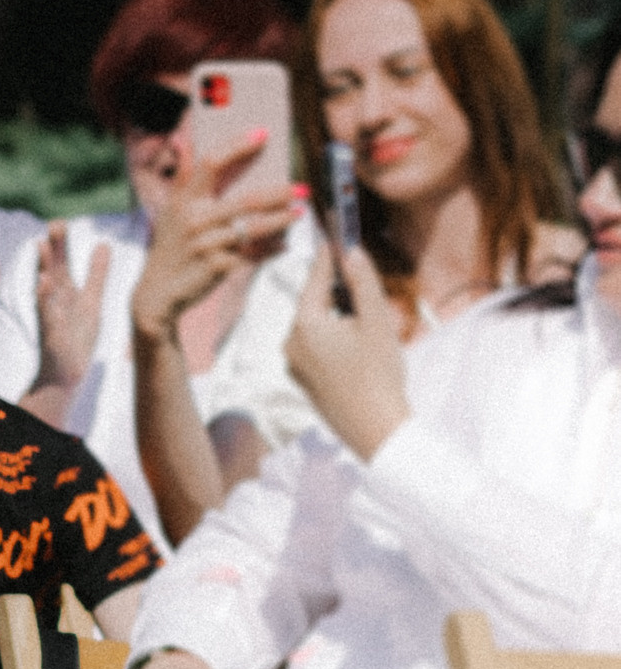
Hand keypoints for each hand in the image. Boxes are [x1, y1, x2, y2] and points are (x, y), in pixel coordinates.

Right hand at [35, 231, 111, 395]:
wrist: (65, 373)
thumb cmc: (76, 337)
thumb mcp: (91, 300)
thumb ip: (96, 274)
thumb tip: (104, 244)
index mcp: (64, 292)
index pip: (62, 264)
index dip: (61, 244)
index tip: (60, 222)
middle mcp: (54, 300)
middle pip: (53, 270)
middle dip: (53, 249)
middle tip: (54, 225)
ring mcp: (51, 316)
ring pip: (46, 288)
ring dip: (44, 268)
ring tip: (42, 246)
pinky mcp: (51, 333)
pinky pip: (47, 313)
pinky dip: (44, 298)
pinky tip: (44, 283)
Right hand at [131, 130, 294, 340]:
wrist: (158, 291)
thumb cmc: (169, 245)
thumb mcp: (170, 210)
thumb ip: (182, 175)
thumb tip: (180, 138)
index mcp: (184, 200)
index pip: (211, 163)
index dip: (237, 146)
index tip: (262, 134)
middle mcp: (195, 220)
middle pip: (245, 200)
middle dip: (278, 193)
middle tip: (301, 187)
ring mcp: (207, 245)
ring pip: (254, 228)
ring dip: (282, 220)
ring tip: (300, 211)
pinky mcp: (218, 268)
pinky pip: (253, 255)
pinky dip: (271, 250)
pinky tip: (284, 244)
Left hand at [283, 240, 408, 458]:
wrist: (375, 431)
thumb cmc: (378, 375)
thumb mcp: (375, 320)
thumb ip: (362, 282)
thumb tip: (351, 251)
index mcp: (304, 325)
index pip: (315, 280)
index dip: (327, 258)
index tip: (332, 237)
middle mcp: (290, 344)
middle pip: (313, 304)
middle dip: (335, 289)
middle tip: (352, 270)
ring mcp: (294, 366)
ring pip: (314, 327)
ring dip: (335, 316)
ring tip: (361, 312)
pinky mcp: (303, 382)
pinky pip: (315, 349)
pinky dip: (332, 338)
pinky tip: (355, 343)